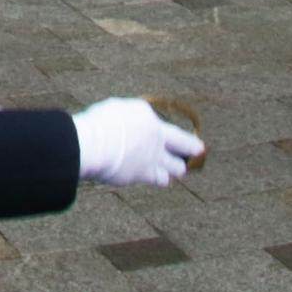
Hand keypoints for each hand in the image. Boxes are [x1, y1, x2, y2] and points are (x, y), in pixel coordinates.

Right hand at [72, 97, 206, 187]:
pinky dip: (158, 178)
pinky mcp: (146, 173)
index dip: (174, 129)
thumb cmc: (96, 126)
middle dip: (191, 148)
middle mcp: (155, 134)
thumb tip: (127, 125)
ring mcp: (153, 155)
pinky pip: (160, 179)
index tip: (181, 134)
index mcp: (145, 113)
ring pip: (177, 167)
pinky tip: (158, 178)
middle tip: (197, 150)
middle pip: (185, 144)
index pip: (163, 119)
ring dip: (174, 168)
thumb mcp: (112, 112)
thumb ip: (127, 119)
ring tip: (175, 169)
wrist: (94, 144)